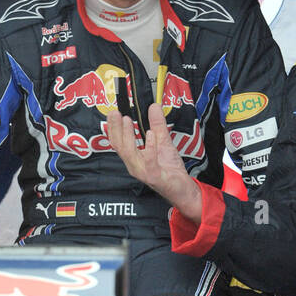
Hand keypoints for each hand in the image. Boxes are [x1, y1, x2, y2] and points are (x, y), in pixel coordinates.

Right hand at [106, 102, 201, 223]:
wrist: (183, 188)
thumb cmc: (170, 169)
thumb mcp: (164, 142)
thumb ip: (158, 125)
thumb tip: (153, 106)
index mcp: (134, 158)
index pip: (118, 142)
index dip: (113, 128)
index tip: (113, 112)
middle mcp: (134, 165)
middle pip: (119, 147)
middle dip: (116, 129)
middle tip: (115, 113)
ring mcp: (143, 172)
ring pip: (130, 154)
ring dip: (128, 136)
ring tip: (127, 121)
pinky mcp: (154, 176)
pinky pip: (149, 162)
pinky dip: (149, 148)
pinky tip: (150, 135)